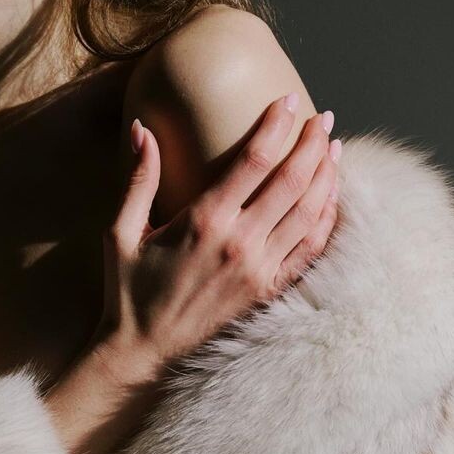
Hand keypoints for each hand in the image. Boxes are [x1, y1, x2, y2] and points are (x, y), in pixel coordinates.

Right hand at [97, 93, 340, 375]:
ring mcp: (260, 269)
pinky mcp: (269, 291)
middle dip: (313, 143)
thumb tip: (143, 129)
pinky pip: (311, 249)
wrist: (142, 353)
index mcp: (205, 220)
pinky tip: (331, 197)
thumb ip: (139, 178)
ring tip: (333, 147)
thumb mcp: (120, 231)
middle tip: (323, 117)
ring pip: (310, 213)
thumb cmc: (128, 290)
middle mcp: (240, 243)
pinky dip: (327, 219)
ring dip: (327, 176)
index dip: (277, 125)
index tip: (288, 101)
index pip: (255, 160)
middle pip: (293, 181)